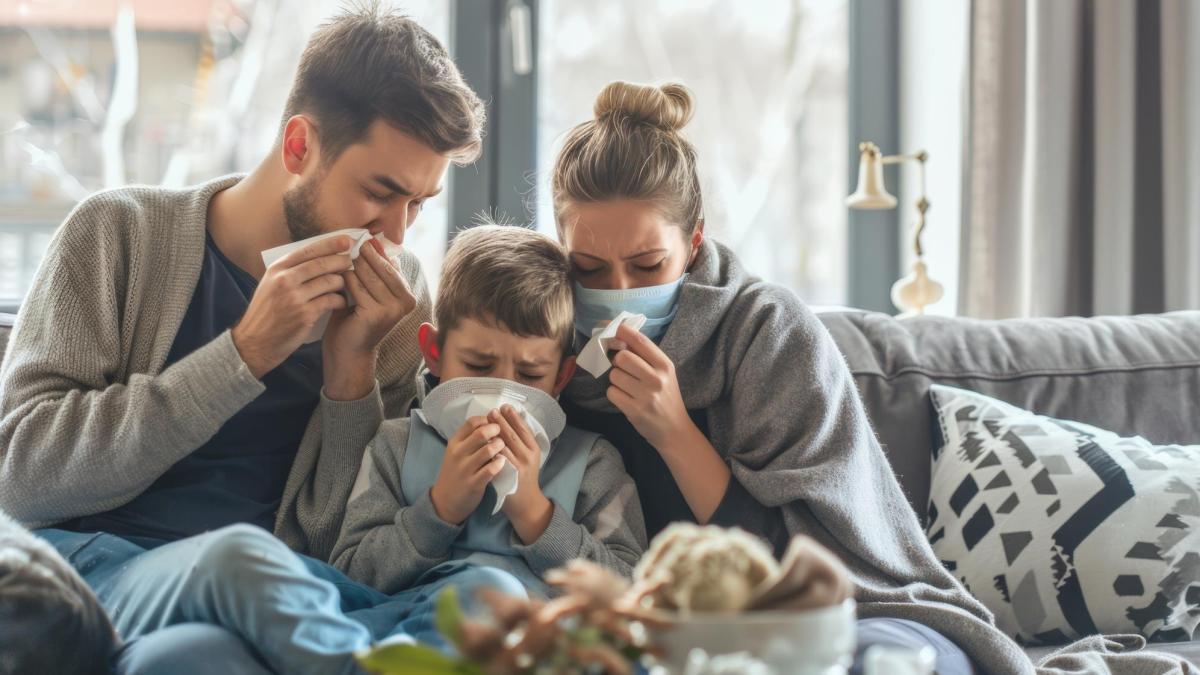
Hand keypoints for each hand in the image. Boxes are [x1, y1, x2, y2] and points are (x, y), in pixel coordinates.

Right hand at [232, 235, 352, 377]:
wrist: (254, 343)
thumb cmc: (265, 314)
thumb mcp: (270, 286)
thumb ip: (290, 272)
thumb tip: (317, 257)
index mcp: (276, 270)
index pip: (308, 250)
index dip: (330, 244)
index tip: (346, 240)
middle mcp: (285, 280)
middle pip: (321, 264)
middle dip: (341, 261)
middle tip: (352, 261)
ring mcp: (295, 298)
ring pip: (330, 282)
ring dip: (342, 282)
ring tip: (346, 284)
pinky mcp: (305, 315)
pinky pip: (331, 301)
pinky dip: (340, 300)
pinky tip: (342, 302)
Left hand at [323, 238, 417, 399]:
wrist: (348, 353)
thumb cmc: (355, 320)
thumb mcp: (369, 292)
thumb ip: (376, 270)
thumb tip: (375, 240)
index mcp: (407, 294)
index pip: (389, 262)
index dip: (373, 252)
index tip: (358, 243)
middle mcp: (406, 300)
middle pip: (379, 264)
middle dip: (359, 258)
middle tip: (343, 254)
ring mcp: (393, 307)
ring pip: (365, 272)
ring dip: (348, 269)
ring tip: (337, 271)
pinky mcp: (376, 312)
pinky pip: (355, 284)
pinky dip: (342, 281)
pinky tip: (336, 284)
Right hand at [430, 416, 506, 524]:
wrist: (445, 500)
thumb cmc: (455, 472)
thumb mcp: (456, 452)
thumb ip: (469, 439)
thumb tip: (490, 422)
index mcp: (454, 443)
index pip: (471, 422)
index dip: (486, 419)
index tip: (494, 422)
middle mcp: (458, 453)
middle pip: (481, 433)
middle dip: (496, 430)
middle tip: (502, 434)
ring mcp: (465, 469)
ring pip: (488, 450)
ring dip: (500, 446)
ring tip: (503, 447)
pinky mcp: (474, 483)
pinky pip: (491, 469)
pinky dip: (500, 463)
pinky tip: (502, 462)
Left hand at [492, 405, 552, 542]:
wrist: (525, 503)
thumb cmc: (524, 478)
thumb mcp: (528, 458)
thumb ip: (520, 443)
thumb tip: (509, 421)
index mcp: (534, 450)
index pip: (524, 429)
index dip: (514, 417)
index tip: (504, 406)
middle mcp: (528, 456)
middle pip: (514, 434)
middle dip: (502, 421)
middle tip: (492, 410)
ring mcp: (519, 466)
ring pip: (506, 445)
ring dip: (495, 433)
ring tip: (486, 422)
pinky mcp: (509, 476)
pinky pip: (499, 459)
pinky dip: (491, 449)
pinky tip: (484, 442)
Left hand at [605, 324, 692, 450]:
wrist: (674, 431)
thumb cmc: (666, 398)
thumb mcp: (663, 374)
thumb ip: (645, 356)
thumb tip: (618, 335)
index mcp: (665, 365)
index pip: (639, 340)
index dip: (622, 331)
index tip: (613, 329)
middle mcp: (657, 378)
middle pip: (622, 357)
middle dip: (617, 362)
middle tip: (623, 370)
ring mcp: (646, 395)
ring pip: (614, 375)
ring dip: (616, 381)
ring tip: (628, 388)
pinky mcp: (635, 410)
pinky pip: (612, 392)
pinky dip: (615, 395)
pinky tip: (626, 399)